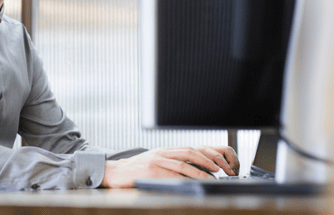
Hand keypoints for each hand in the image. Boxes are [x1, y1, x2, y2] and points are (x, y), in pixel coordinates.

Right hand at [100, 146, 238, 188]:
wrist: (115, 172)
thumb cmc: (135, 169)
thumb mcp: (154, 161)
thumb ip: (169, 162)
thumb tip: (190, 169)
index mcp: (164, 150)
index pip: (189, 149)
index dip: (204, 155)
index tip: (216, 163)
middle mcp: (162, 153)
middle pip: (189, 152)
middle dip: (206, 160)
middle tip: (218, 169)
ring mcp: (156, 162)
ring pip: (183, 164)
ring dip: (199, 171)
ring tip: (210, 177)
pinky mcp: (151, 172)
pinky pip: (171, 175)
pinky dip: (184, 179)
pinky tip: (192, 184)